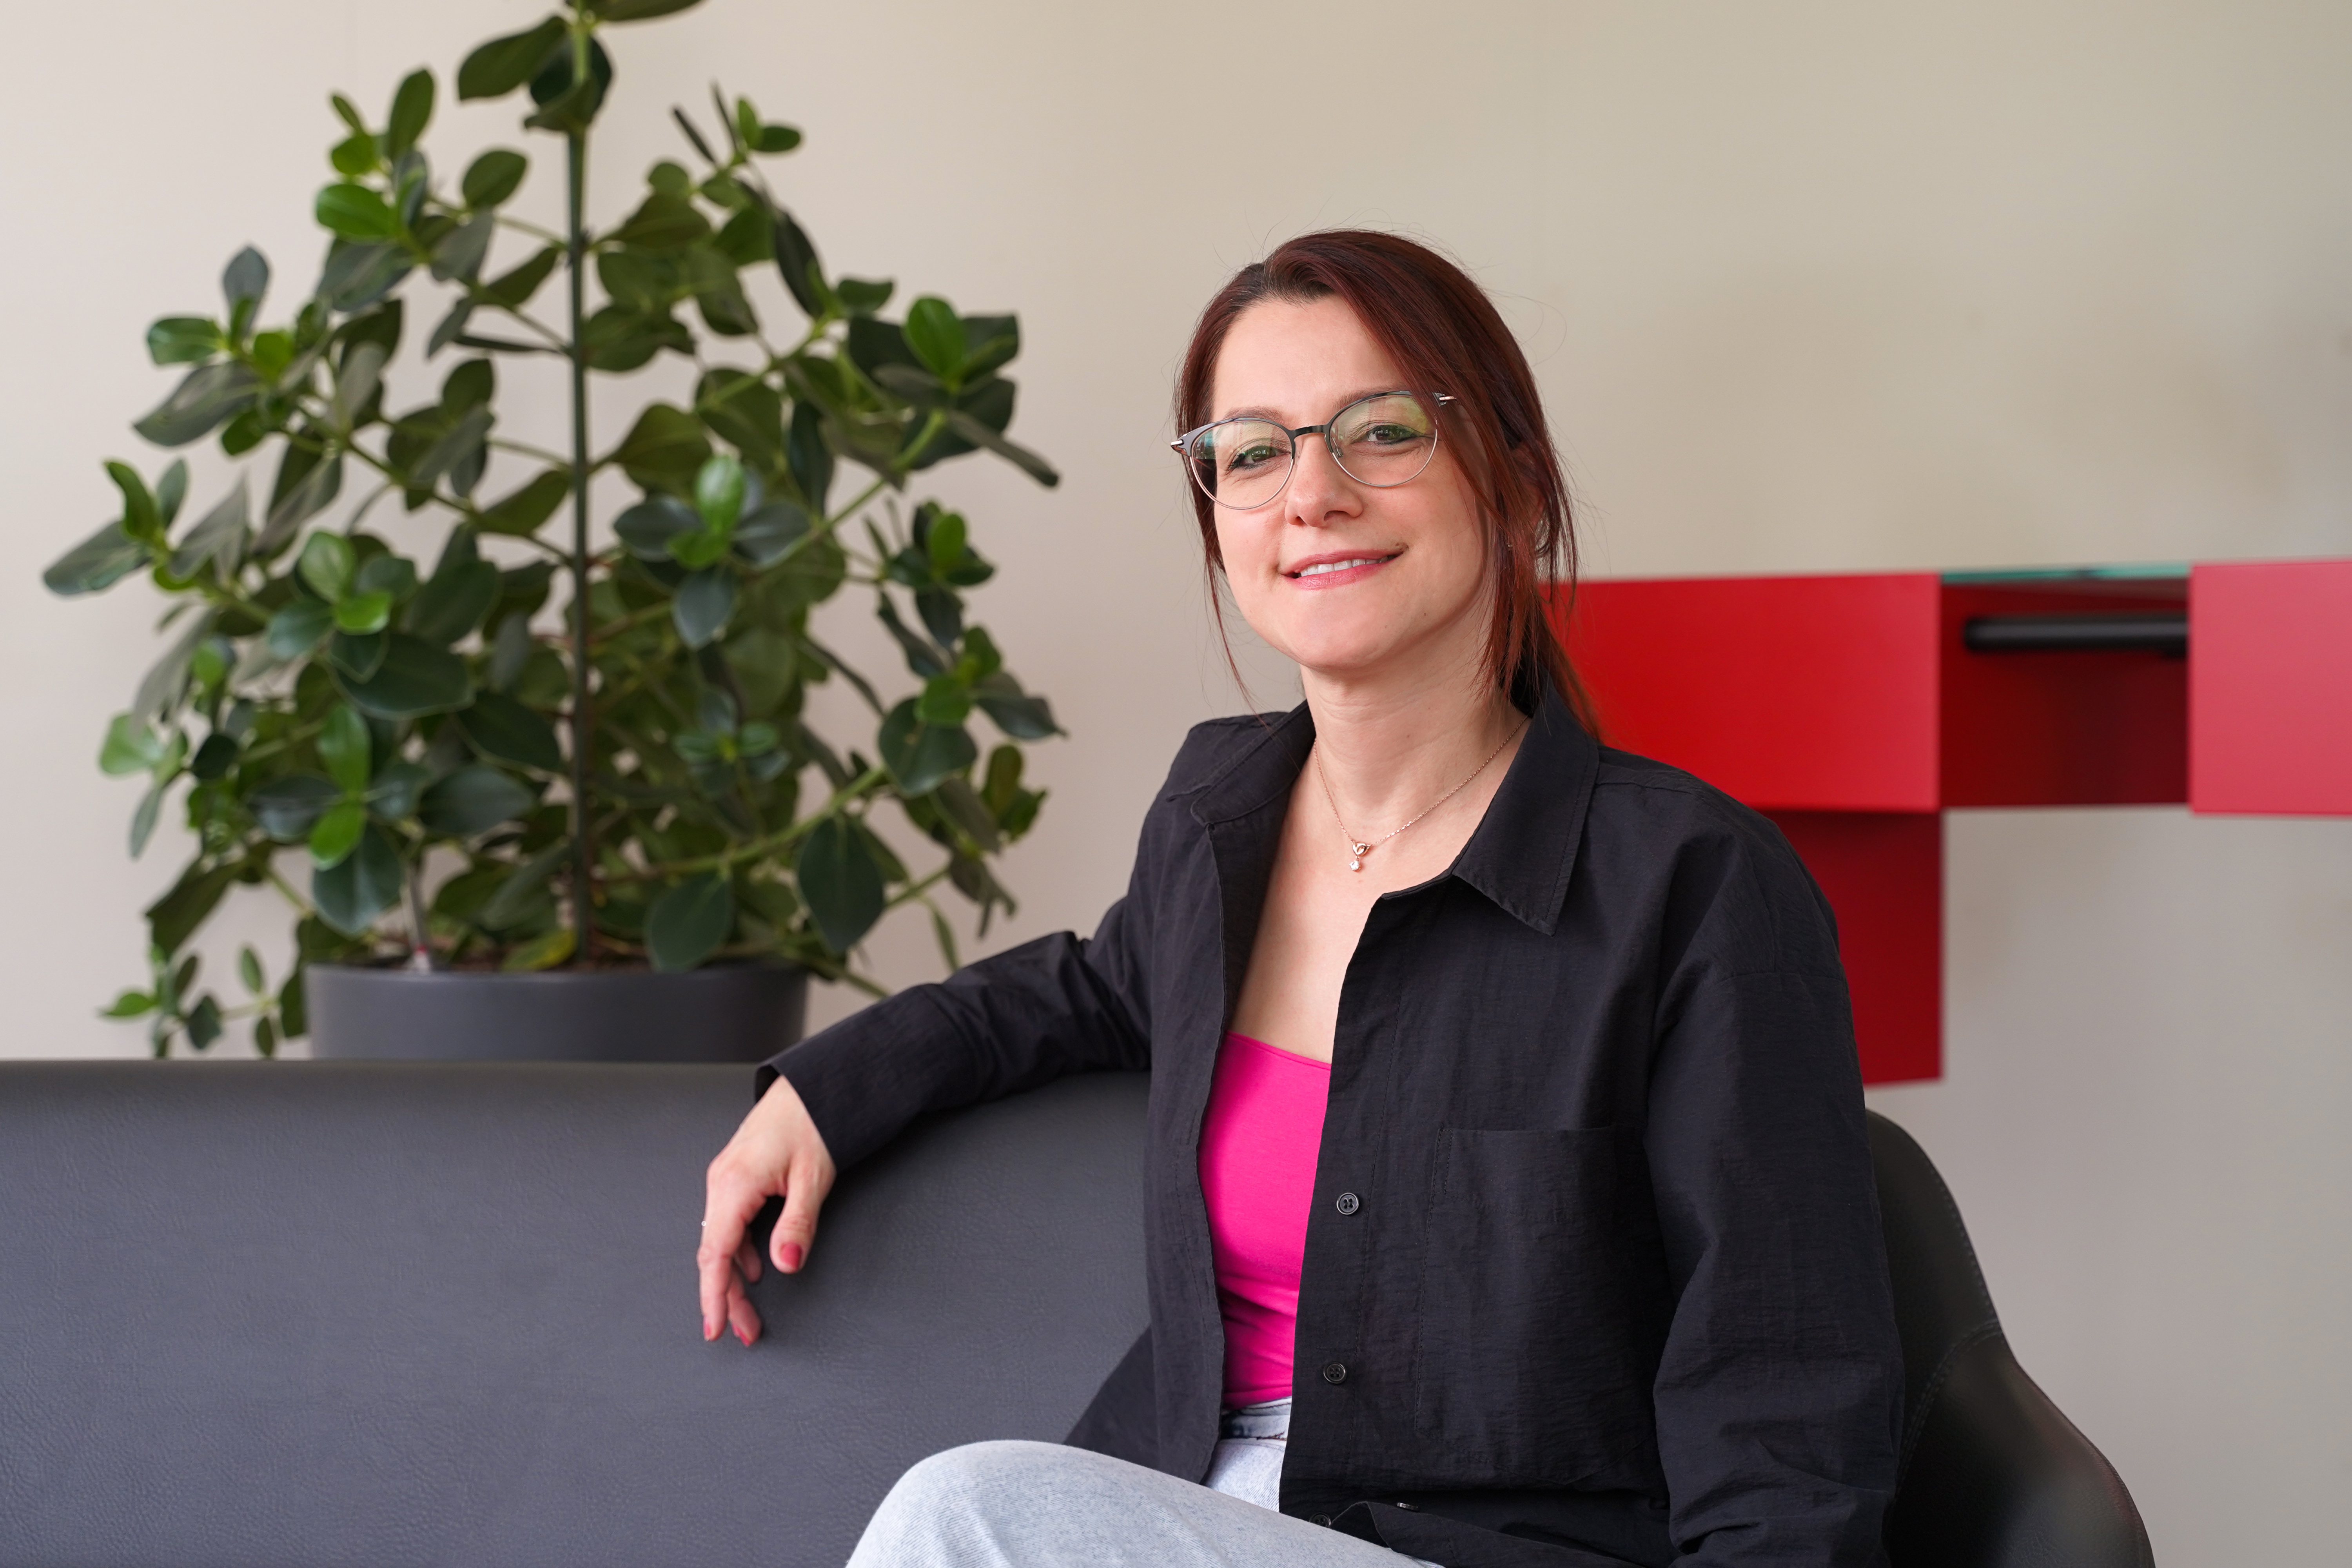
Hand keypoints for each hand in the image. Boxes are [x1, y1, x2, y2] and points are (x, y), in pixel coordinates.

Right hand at [698, 1072, 836, 1346]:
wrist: (813, 1085)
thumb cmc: (814, 1122)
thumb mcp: (812, 1177)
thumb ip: (798, 1222)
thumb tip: (785, 1263)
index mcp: (734, 1184)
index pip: (716, 1253)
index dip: (714, 1295)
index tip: (716, 1327)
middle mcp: (722, 1183)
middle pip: (716, 1253)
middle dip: (727, 1296)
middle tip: (746, 1331)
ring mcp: (727, 1179)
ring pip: (722, 1241)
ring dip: (734, 1277)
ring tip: (750, 1311)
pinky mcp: (737, 1177)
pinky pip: (731, 1224)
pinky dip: (740, 1252)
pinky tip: (756, 1267)